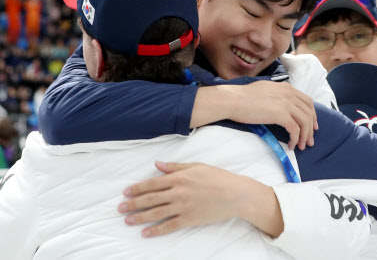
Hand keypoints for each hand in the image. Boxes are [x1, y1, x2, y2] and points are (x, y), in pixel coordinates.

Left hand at [118, 161, 282, 237]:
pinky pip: (169, 225)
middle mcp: (179, 192)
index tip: (126, 191)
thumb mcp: (197, 166)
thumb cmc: (218, 177)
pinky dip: (156, 230)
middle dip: (133, 203)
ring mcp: (184, 206)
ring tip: (127, 220)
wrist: (236, 194)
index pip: (153, 183)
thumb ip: (176, 166)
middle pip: (151, 198)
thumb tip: (157, 165)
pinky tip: (146, 233)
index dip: (138, 188)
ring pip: (156, 213)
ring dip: (140, 217)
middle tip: (120, 208)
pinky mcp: (190, 219)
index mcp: (180, 177)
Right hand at [222, 81, 317, 150]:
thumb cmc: (243, 97)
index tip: (312, 126)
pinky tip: (291, 146)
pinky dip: (295, 139)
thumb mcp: (265, 90)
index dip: (312, 115)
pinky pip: (295, 130)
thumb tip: (281, 105)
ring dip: (305, 136)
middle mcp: (289, 94)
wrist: (233, 100)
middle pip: (309, 113)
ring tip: (301, 146)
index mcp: (286, 88)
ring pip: (305, 122)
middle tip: (310, 140)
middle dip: (311, 128)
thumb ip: (277, 95)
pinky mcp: (281, 114)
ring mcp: (286, 103)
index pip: (307, 101)